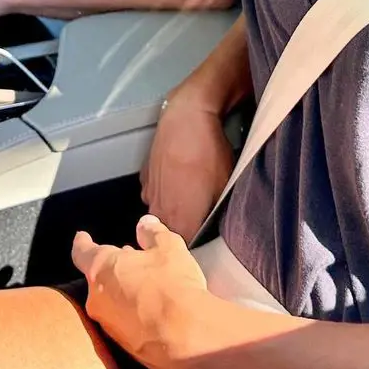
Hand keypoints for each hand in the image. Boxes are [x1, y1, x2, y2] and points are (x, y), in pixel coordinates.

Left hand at [71, 214, 207, 368]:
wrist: (182, 337)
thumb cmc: (172, 284)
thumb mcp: (169, 248)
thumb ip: (153, 233)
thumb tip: (144, 224)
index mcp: (102, 268)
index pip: (83, 252)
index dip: (82, 242)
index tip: (81, 237)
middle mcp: (97, 298)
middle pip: (99, 278)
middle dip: (113, 268)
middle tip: (130, 259)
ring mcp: (107, 324)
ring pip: (110, 301)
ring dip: (123, 291)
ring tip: (145, 284)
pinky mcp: (120, 345)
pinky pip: (122, 321)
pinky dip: (132, 312)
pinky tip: (151, 309)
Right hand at [141, 94, 235, 242]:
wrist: (186, 119)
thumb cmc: (209, 153)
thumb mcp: (223, 188)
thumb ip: (215, 216)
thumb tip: (215, 227)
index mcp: (180, 222)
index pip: (186, 250)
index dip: (199, 247)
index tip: (209, 240)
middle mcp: (159, 214)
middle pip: (171, 234)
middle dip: (185, 231)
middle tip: (202, 218)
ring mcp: (149, 195)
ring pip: (161, 214)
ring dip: (174, 211)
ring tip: (191, 195)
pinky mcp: (145, 178)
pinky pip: (155, 195)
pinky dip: (165, 192)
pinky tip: (180, 179)